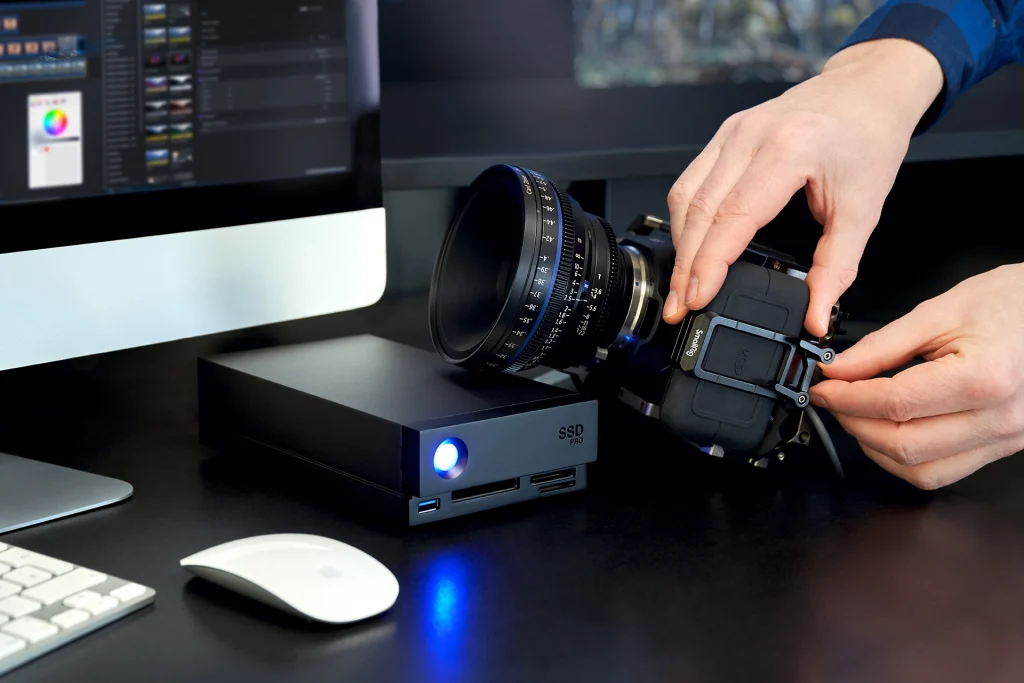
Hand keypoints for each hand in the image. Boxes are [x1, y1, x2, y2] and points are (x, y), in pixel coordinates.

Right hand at [663, 39, 943, 336]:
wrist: (869, 89)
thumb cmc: (869, 137)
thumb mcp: (863, 210)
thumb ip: (837, 268)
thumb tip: (817, 315)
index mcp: (788, 150)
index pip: (732, 217)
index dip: (709, 263)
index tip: (697, 298)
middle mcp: (751, 136)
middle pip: (699, 211)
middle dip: (685, 266)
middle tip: (679, 306)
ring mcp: (732, 132)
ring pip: (685, 196)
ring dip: (680, 245)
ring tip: (681, 285)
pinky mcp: (725, 134)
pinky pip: (691, 180)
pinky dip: (686, 220)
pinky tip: (691, 246)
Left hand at [810, 264, 1023, 489]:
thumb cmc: (1013, 303)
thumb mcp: (941, 311)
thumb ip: (882, 345)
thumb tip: (837, 368)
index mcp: (983, 378)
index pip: (895, 403)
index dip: (847, 398)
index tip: (822, 388)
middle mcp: (999, 418)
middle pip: (904, 445)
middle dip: (854, 424)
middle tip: (833, 400)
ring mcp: (1005, 438)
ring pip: (921, 471)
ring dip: (876, 449)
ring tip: (856, 417)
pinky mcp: (1004, 446)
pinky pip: (944, 471)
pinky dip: (905, 459)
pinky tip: (888, 432)